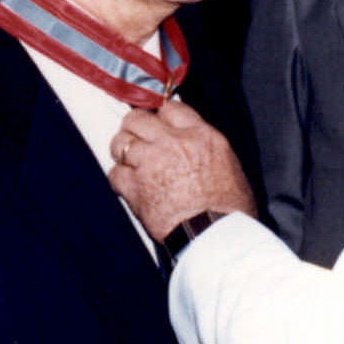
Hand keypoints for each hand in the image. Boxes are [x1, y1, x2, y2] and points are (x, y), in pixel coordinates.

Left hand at [107, 99, 256, 240]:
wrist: (216, 235)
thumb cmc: (229, 208)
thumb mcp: (228, 164)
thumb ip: (204, 146)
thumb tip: (193, 143)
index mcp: (200, 135)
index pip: (170, 108)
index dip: (160, 116)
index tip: (158, 125)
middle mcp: (173, 143)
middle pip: (137, 119)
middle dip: (134, 128)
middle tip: (137, 140)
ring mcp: (150, 163)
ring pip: (120, 143)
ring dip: (122, 153)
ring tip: (130, 163)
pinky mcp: (135, 187)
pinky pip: (114, 174)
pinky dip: (120, 180)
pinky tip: (130, 187)